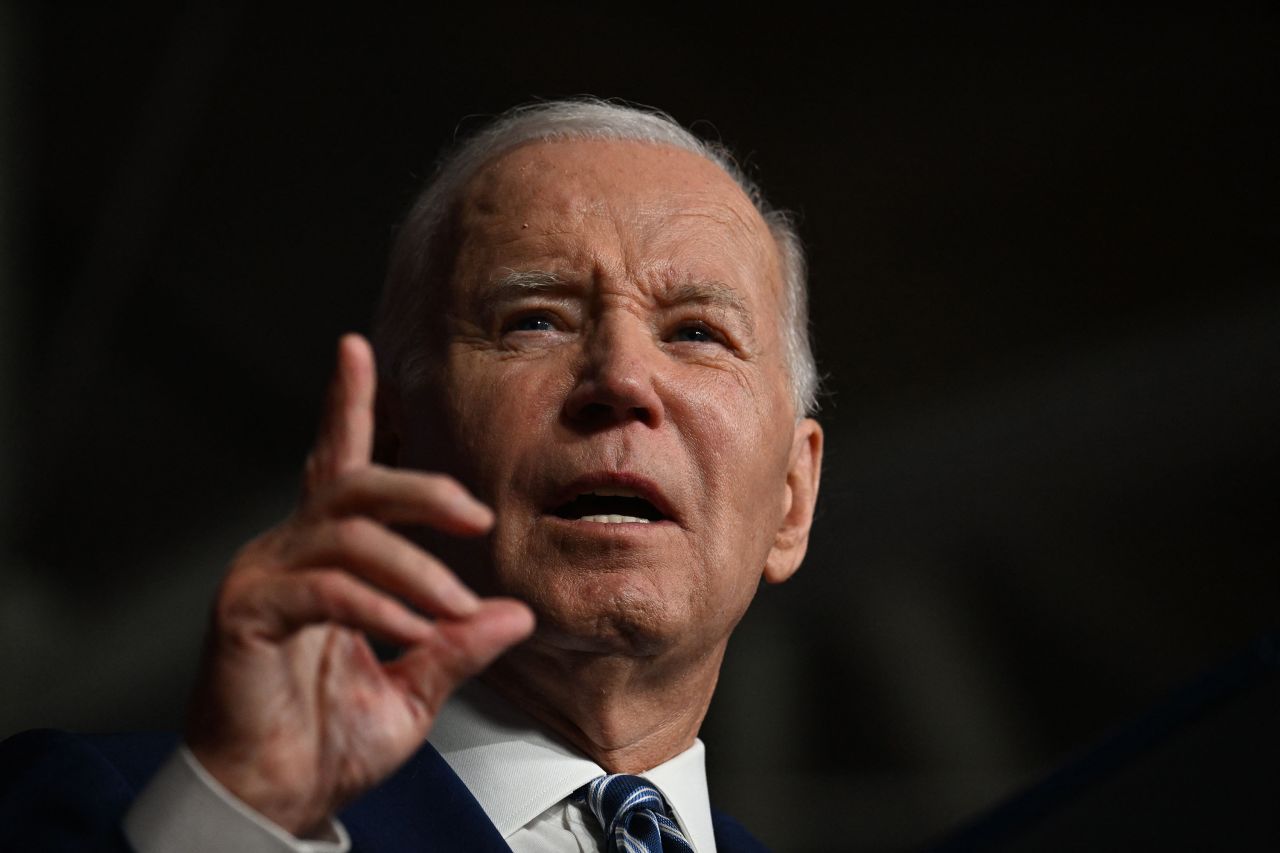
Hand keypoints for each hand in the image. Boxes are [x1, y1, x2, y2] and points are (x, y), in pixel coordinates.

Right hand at [185, 334, 534, 836]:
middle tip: (475, 516)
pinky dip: (377, 606)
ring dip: (412, 567)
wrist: (274, 800)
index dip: (347, 405)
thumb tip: (516, 613)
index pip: (340, 467)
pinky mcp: (245, 614)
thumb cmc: (327, 742)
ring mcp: (261, 578)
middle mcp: (287, 552)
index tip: (356, 348)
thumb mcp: (415, 688)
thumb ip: (458, 645)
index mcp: (325, 559)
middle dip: (421, 490)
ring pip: (346, 532)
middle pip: (354, 484)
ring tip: (451, 605)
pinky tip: (409, 630)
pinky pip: (324, 588)